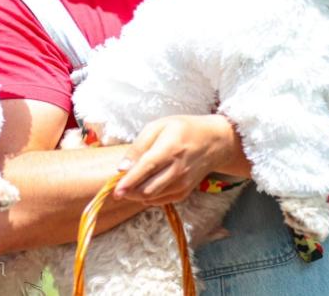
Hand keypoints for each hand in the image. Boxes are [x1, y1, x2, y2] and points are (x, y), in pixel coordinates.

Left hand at [111, 114, 244, 204]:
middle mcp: (177, 170)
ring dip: (136, 194)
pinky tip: (145, 185)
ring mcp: (182, 183)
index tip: (115, 190)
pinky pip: (161, 200)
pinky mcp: (184, 192)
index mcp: (170, 149)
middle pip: (148, 189)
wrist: (213, 142)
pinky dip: (148, 197)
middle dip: (129, 192)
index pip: (147, 168)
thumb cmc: (183, 130)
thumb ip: (139, 147)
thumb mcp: (158, 127)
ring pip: (153, 197)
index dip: (129, 181)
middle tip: (117, 187)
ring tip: (130, 184)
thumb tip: (122, 168)